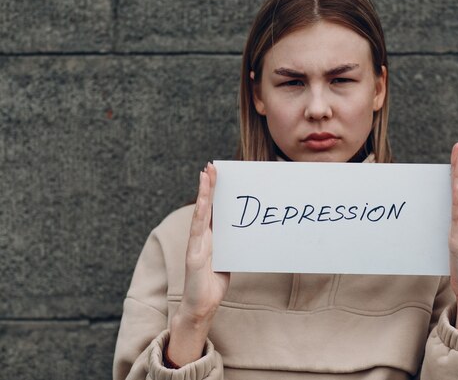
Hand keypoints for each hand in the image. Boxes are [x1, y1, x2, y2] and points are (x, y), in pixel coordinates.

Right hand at [168, 163, 229, 365]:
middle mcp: (201, 237)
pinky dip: (199, 213)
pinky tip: (202, 200)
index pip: (212, 210)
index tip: (218, 174)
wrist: (202, 307)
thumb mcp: (229, 260)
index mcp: (210, 238)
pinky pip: (197, 230)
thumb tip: (246, 233)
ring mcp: (196, 244)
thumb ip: (233, 245)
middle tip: (212, 166)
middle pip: (205, 206)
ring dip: (203, 193)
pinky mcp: (194, 254)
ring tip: (206, 174)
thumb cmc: (213, 285)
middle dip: (209, 186)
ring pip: (200, 213)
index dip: (215, 192)